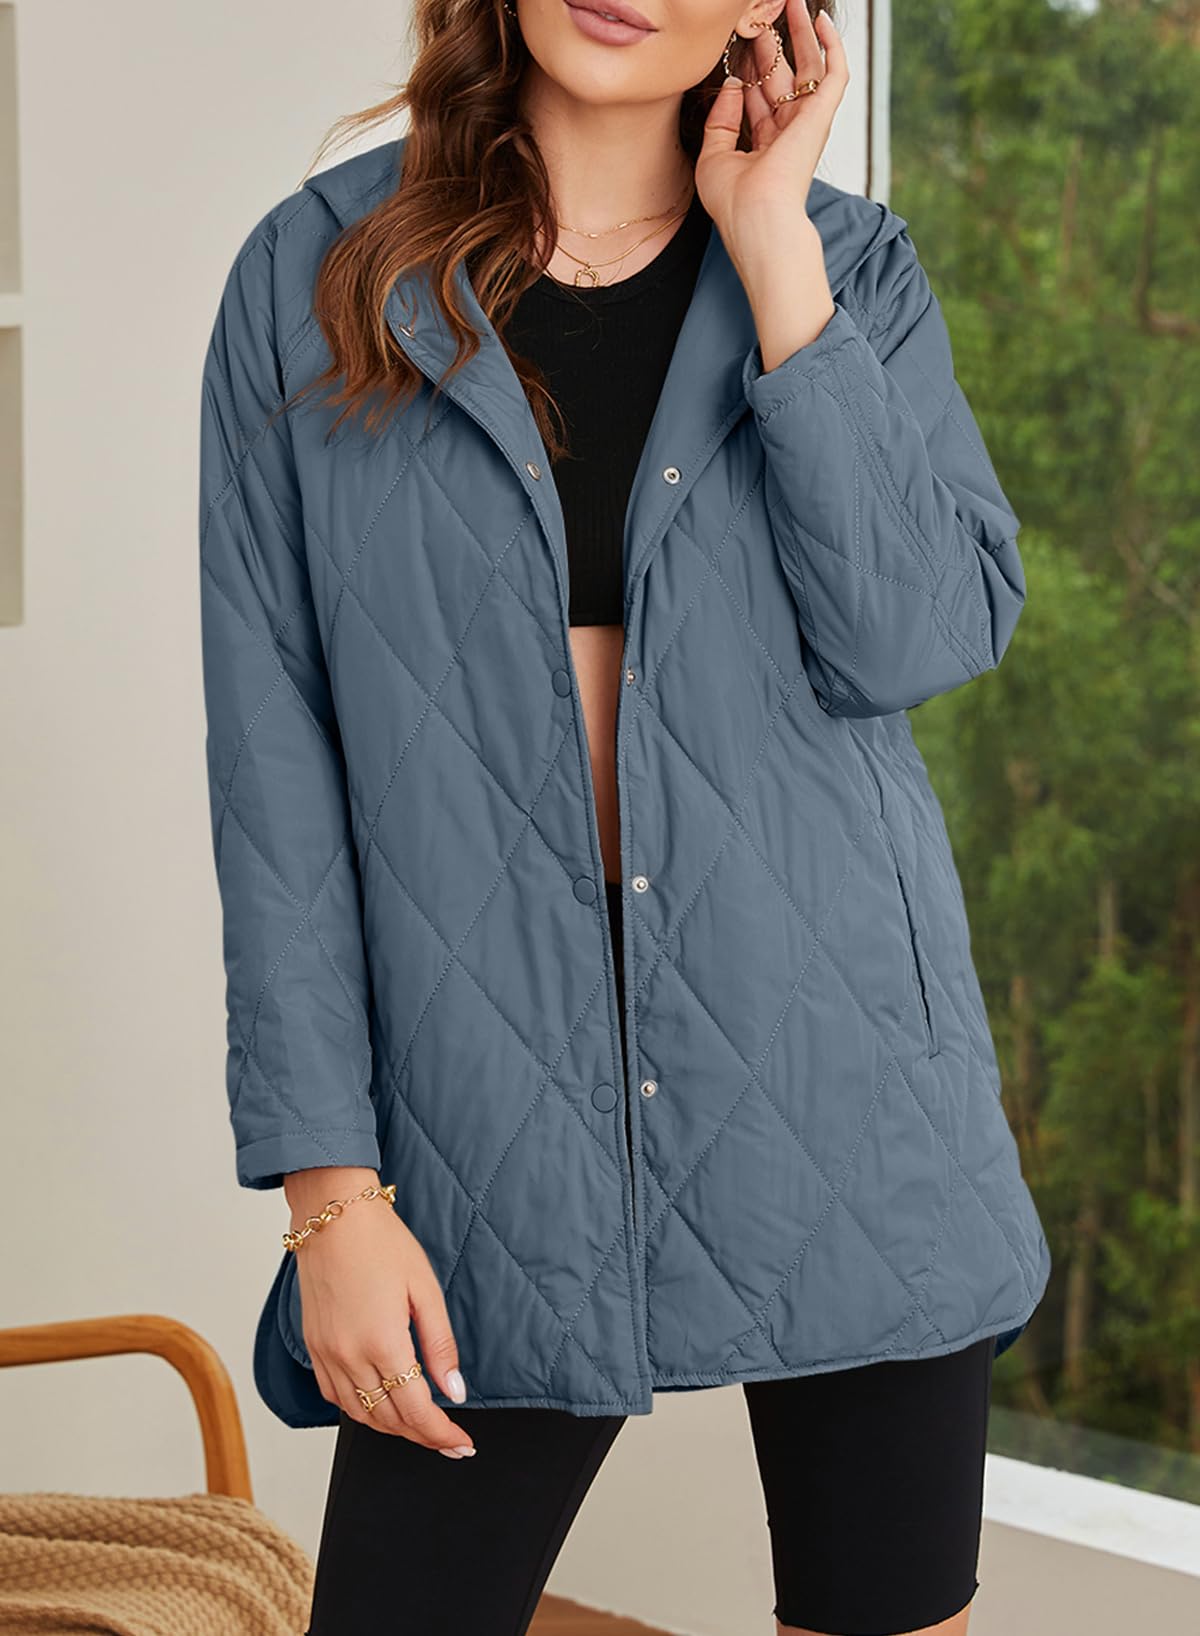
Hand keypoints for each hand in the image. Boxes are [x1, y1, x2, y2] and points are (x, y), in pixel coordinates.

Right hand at [285, 1170, 475, 1455]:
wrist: (333, 1215)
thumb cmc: (380, 1242)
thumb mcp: (424, 1288)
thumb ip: (440, 1345)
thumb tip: (455, 1390)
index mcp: (382, 1343)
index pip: (416, 1411)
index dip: (442, 1435)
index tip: (462, 1443)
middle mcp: (349, 1356)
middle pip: (390, 1420)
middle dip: (423, 1437)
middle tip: (450, 1441)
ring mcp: (327, 1354)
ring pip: (361, 1416)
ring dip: (393, 1428)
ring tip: (421, 1427)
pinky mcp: (314, 1347)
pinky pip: (335, 1398)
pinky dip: (361, 1411)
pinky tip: (379, 1406)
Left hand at [695, 4, 849, 275]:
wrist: (758, 218)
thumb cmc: (734, 201)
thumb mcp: (713, 156)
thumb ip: (720, 120)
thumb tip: (732, 85)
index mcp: (764, 146)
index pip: (757, 99)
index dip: (747, 70)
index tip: (736, 44)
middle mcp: (788, 133)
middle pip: (781, 78)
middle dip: (772, 45)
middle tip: (762, 13)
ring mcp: (807, 124)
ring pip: (807, 68)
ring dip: (800, 35)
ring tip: (792, 3)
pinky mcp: (821, 115)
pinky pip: (834, 73)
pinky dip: (831, 46)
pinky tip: (820, 21)